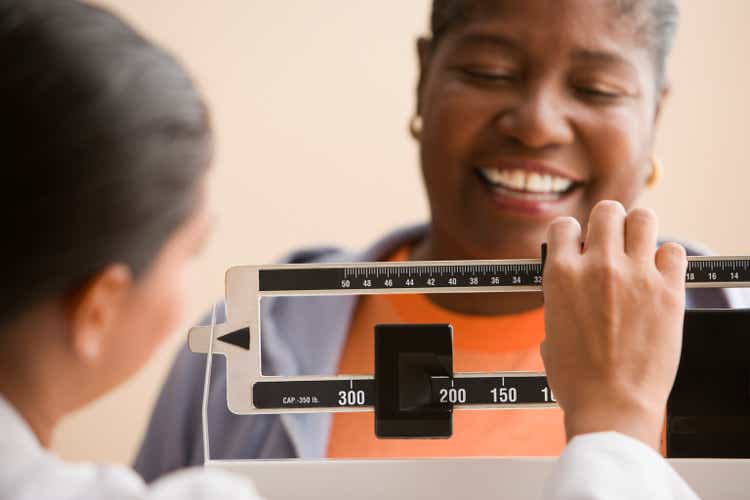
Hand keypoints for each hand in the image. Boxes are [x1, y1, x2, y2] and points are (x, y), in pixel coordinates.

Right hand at [541, 200, 686, 449]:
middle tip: (611, 243)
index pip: (565, 226)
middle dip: (608, 224)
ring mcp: (636, 276)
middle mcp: (598, 266)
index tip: (579, 246)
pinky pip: (674, 251)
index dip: (572, 235)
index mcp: (561, 275)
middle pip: (607, 211)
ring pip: (643, 218)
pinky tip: (659, 274)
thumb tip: (572, 291)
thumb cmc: (577, 378)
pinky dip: (667, 258)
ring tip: (638, 250)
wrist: (611, 405)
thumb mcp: (550, 330)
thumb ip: (561, 299)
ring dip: (639, 231)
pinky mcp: (668, 291)